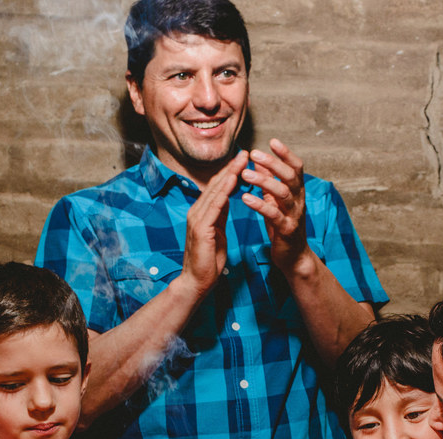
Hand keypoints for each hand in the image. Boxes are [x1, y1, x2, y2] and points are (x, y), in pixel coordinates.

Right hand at [182, 150, 247, 295]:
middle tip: (245, 153)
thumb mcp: (217, 233)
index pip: (217, 188)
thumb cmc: (208, 260)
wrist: (197, 281)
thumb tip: (225, 201)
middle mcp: (196, 211)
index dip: (230, 173)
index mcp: (202, 213)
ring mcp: (197, 218)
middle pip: (216, 184)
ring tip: (242, 161)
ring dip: (230, 174)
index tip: (243, 160)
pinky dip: (224, 191)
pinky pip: (214, 205)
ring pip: (215, 191)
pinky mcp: (200, 228)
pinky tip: (233, 180)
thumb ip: (219, 216)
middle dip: (231, 168)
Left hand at [241, 139, 309, 274]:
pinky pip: (274, 214)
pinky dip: (260, 205)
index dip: (286, 154)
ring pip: (283, 193)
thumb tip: (260, 162)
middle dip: (273, 163)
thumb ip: (271, 182)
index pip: (296, 168)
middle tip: (254, 154)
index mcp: (297, 192)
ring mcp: (294, 215)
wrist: (294, 257)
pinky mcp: (287, 230)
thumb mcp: (277, 202)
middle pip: (290, 176)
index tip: (272, 141)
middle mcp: (299, 201)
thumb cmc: (283, 227)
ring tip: (246, 174)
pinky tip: (245, 198)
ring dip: (264, 181)